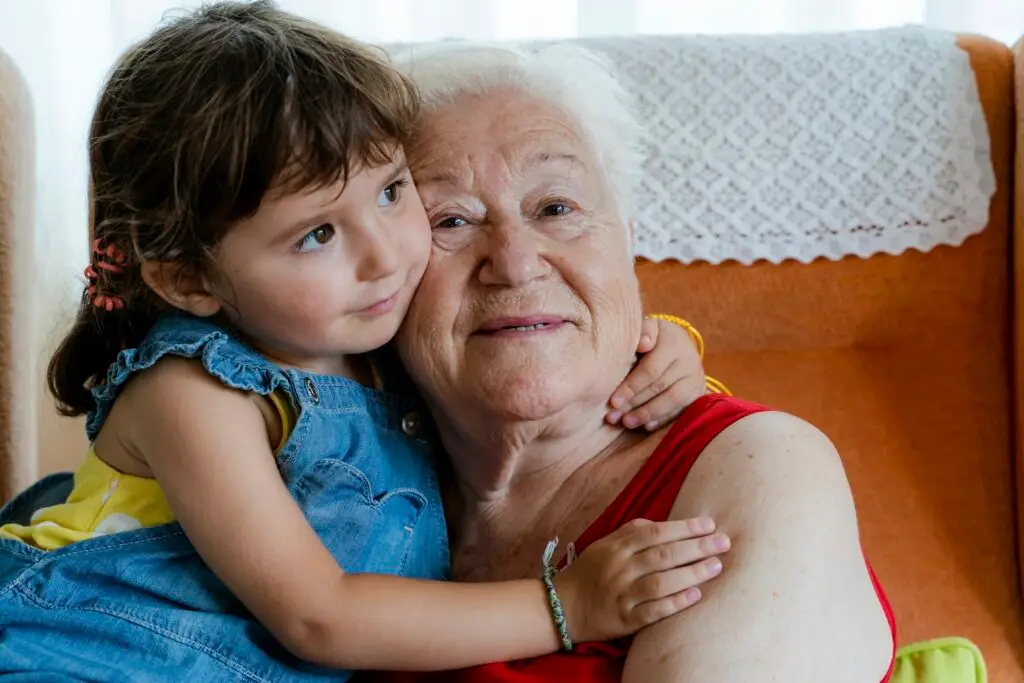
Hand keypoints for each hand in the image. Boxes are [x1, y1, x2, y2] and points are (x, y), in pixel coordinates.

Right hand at [553, 517, 729, 642]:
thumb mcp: (605, 544)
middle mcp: (620, 568)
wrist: (563, 605)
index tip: (709, 524)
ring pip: (661, 582)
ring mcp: (622, 594)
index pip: (655, 532)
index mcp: (617, 547)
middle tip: (724, 542)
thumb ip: (632, 531)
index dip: (684, 527)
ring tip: (716, 566)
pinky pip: (653, 611)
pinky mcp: (624, 619)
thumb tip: (667, 524)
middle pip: (663, 555)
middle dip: (697, 547)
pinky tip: (695, 596)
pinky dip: (675, 603)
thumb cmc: (590, 571)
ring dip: (692, 573)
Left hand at [608, 316, 705, 430]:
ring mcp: (696, 378)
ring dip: (647, 414)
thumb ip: (642, 332)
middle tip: (614, 417)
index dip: (631, 386)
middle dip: (634, 403)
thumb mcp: (647, 328)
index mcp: (673, 342)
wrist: (679, 343)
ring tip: (627, 422)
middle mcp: (689, 360)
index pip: (651, 369)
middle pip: (660, 386)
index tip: (613, 401)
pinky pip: (682, 409)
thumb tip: (642, 343)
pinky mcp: (698, 392)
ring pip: (673, 401)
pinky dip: (663, 419)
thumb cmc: (653, 337)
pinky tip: (646, 426)